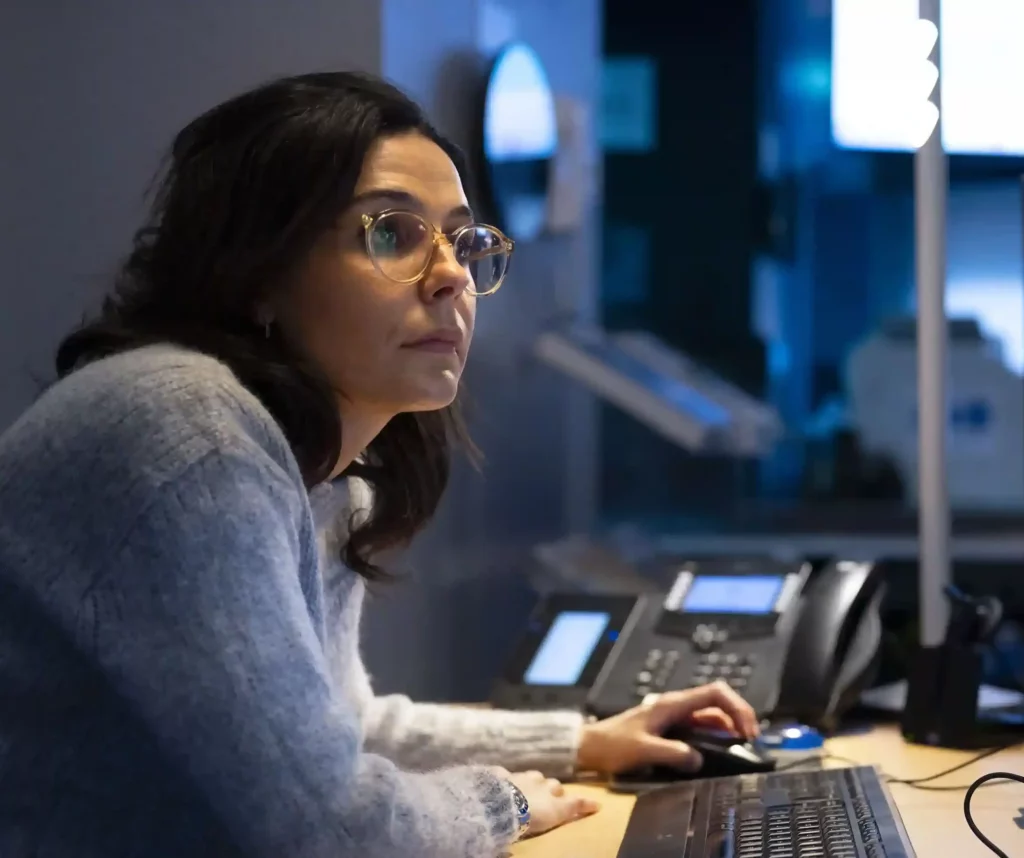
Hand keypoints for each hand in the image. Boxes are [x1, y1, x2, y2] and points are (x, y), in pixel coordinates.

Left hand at [498, 769, 599, 836]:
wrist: (505, 805)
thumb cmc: (533, 813)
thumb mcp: (557, 812)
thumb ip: (574, 805)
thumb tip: (597, 804)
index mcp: (550, 790)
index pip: (566, 793)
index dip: (577, 799)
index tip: (590, 803)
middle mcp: (537, 781)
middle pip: (548, 782)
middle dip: (549, 787)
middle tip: (549, 795)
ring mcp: (518, 778)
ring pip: (528, 776)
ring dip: (530, 781)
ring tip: (527, 789)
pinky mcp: (499, 778)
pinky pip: (504, 775)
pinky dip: (506, 778)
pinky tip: (503, 782)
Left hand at [575, 680, 759, 774]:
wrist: (589, 746)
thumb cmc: (613, 745)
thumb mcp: (643, 750)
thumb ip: (672, 754)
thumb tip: (699, 760)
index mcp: (672, 704)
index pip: (715, 693)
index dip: (738, 707)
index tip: (748, 731)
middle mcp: (675, 706)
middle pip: (717, 702)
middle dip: (739, 716)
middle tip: (751, 740)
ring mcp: (673, 716)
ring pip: (710, 714)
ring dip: (729, 726)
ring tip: (741, 746)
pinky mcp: (670, 728)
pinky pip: (700, 726)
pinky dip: (715, 734)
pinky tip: (720, 749)